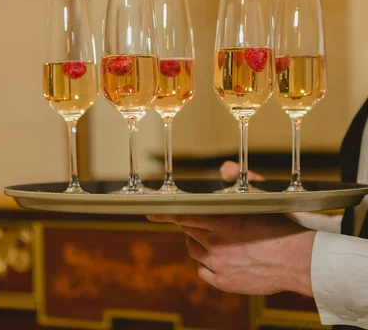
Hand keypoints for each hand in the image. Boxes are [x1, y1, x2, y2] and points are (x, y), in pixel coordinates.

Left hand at [147, 160, 314, 296]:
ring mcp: (219, 265)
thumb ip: (239, 180)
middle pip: (188, 231)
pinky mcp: (224, 282)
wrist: (301, 262)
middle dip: (194, 226)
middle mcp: (217, 244)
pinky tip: (223, 260)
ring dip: (200, 244)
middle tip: (209, 225)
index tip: (150, 211)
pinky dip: (207, 265)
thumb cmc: (281, 228)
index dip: (164, 213)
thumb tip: (224, 167)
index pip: (183, 215)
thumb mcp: (261, 199)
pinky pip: (203, 271)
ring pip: (194, 251)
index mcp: (224, 221)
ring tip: (221, 242)